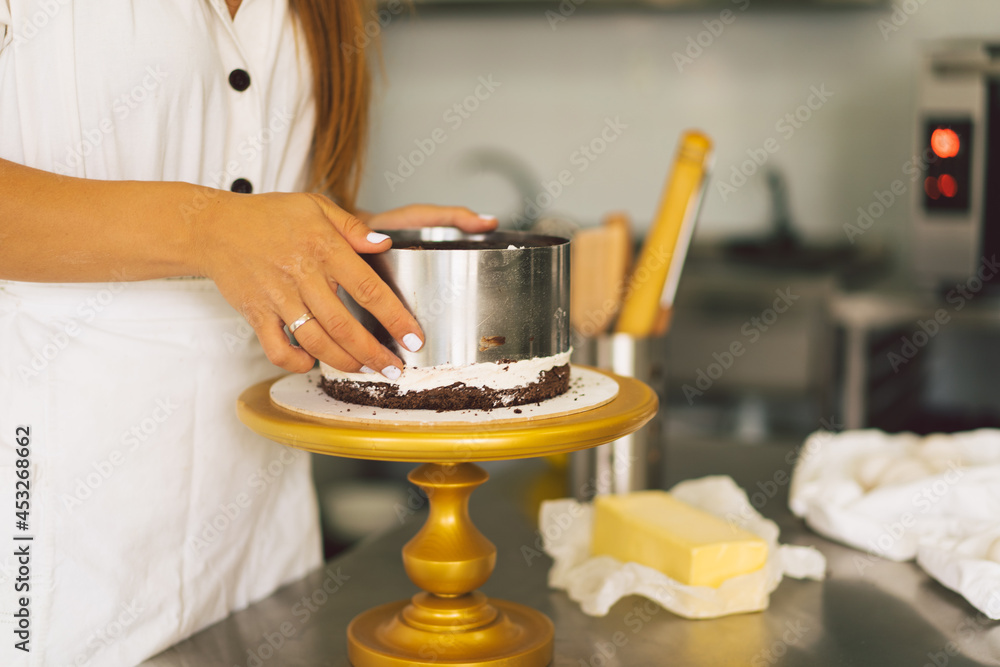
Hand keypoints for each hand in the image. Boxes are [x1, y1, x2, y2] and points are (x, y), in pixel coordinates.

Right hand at [199, 193, 496, 375]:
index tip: (414, 337)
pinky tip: (312, 362)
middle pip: (344, 325)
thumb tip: (385, 245)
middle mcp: (302, 275)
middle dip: (374, 352)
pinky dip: (296, 362)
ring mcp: (277, 298)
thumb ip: (353, 227)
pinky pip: (277, 348)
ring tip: (366, 370)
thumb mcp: (316, 206)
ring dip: (344, 362)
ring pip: (315, 341)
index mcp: (323, 248)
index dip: (395, 317)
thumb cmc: (268, 216)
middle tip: (395, 368)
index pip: (368, 288)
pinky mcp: (256, 314)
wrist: (215, 227)